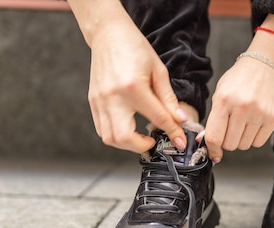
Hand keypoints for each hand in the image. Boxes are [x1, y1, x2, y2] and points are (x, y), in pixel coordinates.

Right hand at [87, 20, 186, 152]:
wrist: (108, 34)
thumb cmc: (135, 48)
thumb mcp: (158, 71)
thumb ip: (168, 99)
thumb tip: (179, 121)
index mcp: (133, 87)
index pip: (156, 118)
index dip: (172, 132)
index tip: (179, 141)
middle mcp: (113, 96)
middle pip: (124, 138)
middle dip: (141, 147)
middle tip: (153, 142)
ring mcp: (99, 100)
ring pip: (109, 138)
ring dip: (127, 145)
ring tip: (141, 138)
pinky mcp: (93, 102)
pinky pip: (101, 129)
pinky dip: (115, 136)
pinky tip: (128, 129)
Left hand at [204, 54, 273, 162]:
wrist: (266, 64)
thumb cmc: (240, 78)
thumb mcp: (220, 93)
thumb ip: (213, 118)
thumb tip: (205, 140)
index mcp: (224, 100)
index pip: (215, 137)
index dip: (212, 149)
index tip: (214, 153)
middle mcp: (242, 108)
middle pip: (230, 145)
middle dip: (227, 141)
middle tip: (230, 129)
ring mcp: (260, 113)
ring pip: (244, 145)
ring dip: (241, 139)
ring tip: (243, 123)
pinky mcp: (273, 117)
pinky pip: (259, 142)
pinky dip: (253, 138)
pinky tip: (253, 124)